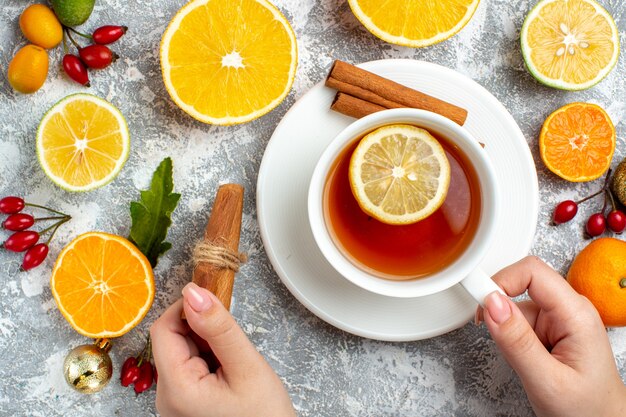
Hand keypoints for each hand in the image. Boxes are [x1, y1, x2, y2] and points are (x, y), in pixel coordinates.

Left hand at [150, 282, 295, 416]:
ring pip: (181, 351)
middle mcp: (166, 397)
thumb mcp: (246, 366)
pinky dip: (208, 359)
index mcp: (176, 389)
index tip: (215, 305)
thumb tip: (194, 293)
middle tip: (232, 341)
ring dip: (206, 344)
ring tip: (233, 363)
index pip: (163, 329)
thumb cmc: (264, 416)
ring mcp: (173, 401)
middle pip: (171, 340)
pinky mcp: (183, 402)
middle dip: (200, 330)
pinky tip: (227, 371)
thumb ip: (219, 328)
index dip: (186, 309)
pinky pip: (188, 367)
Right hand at [478, 256, 625, 416]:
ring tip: (520, 360)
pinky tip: (523, 358)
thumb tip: (491, 303)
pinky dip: (511, 337)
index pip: (533, 273)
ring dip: (506, 328)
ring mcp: (560, 318)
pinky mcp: (550, 328)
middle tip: (488, 330)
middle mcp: (569, 309)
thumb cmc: (588, 409)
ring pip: (517, 305)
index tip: (477, 297)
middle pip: (522, 284)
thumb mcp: (546, 381)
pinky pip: (519, 321)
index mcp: (576, 314)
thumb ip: (517, 341)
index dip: (501, 280)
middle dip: (499, 306)